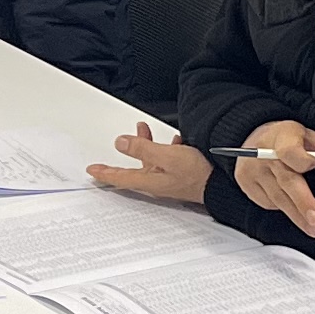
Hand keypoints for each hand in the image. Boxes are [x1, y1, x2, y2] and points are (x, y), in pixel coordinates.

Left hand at [90, 124, 212, 204]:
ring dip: (144, 144)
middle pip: (133, 168)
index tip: (91, 170)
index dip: (103, 172)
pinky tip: (172, 140)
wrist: (224, 184)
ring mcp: (169, 179)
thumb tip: (120, 143)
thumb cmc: (198, 174)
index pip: (119, 177)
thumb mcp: (166, 156)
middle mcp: (157, 181)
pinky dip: (164, 147)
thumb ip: (141, 148)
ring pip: (150, 160)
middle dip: (123, 154)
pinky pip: (166, 159)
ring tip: (142, 130)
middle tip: (111, 151)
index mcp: (149, 180)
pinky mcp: (181, 174)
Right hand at [232, 121, 314, 237]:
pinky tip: (292, 208)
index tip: (312, 166)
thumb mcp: (314, 138)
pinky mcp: (245, 184)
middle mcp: (263, 153)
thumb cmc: (288, 137)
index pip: (290, 152)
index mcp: (282, 136)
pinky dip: (282, 207)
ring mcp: (251, 171)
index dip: (303, 160)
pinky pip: (268, 203)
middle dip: (303, 203)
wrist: (252, 135)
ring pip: (278, 198)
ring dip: (297, 215)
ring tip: (314, 228)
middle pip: (286, 182)